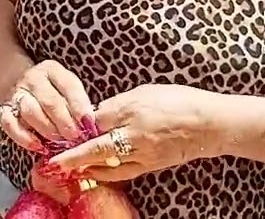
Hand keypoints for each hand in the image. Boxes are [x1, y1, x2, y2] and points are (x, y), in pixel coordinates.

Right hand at [0, 60, 96, 150]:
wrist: (17, 82)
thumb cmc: (51, 91)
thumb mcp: (66, 88)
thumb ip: (77, 104)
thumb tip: (91, 126)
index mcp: (52, 70)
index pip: (68, 85)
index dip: (79, 105)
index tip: (89, 123)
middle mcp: (33, 79)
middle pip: (49, 100)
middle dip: (64, 121)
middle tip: (75, 137)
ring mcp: (17, 94)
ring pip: (30, 111)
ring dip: (47, 129)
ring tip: (59, 142)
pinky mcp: (4, 109)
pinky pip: (11, 124)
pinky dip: (24, 137)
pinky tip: (39, 147)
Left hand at [48, 84, 222, 181]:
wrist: (211, 123)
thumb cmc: (179, 100)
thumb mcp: (145, 91)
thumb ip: (118, 103)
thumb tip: (97, 113)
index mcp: (131, 111)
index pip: (95, 119)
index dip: (77, 124)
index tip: (60, 128)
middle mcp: (134, 135)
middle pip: (95, 147)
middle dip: (72, 156)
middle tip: (52, 161)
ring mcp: (143, 153)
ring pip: (107, 164)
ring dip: (85, 167)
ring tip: (68, 169)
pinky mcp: (152, 165)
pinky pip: (124, 172)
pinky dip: (106, 173)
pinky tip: (95, 172)